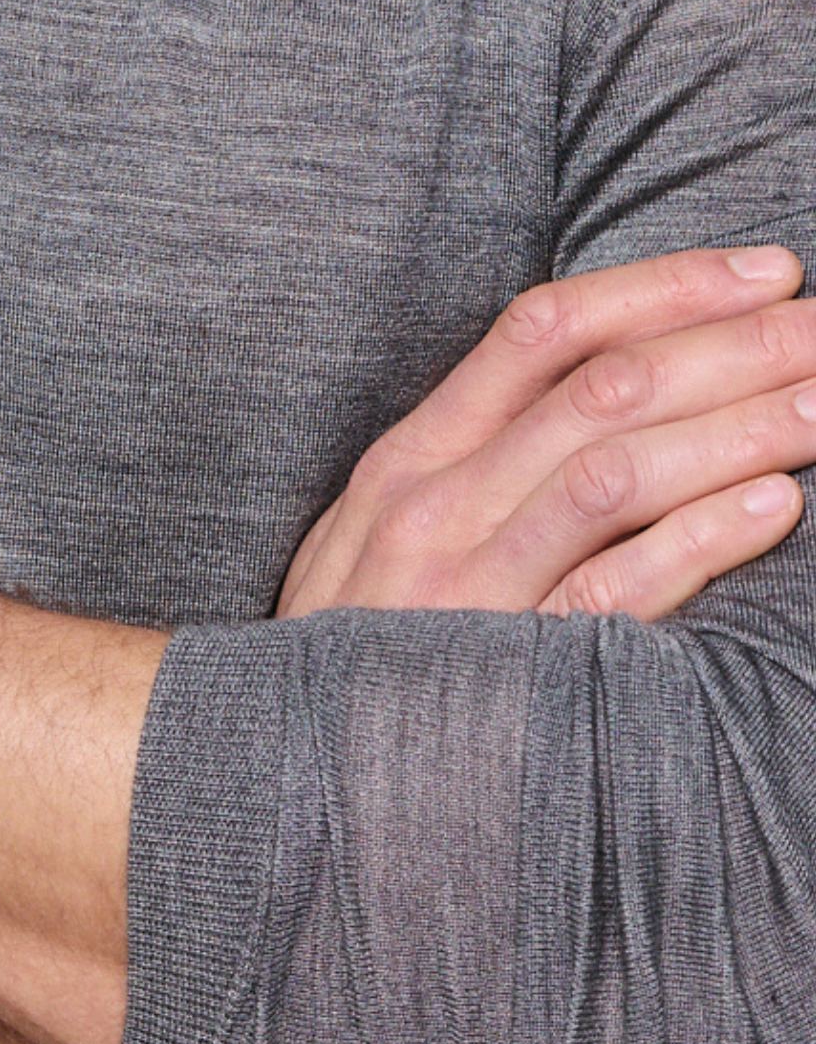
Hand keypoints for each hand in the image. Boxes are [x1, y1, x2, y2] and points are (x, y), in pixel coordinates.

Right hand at [280, 245, 811, 619]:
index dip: (664, 287)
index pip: (546, 331)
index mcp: (413, 457)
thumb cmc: (358, 650)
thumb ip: (476, 462)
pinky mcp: (504, 668)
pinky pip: (614, 591)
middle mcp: (436, 503)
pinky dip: (700, 541)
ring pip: (616, 471)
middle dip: (735, 346)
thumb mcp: (379, 534)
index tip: (765, 270)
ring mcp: (466, 585)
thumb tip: (608, 393)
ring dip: (738, 428)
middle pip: (604, 389)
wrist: (276, 774)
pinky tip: (771, 506)